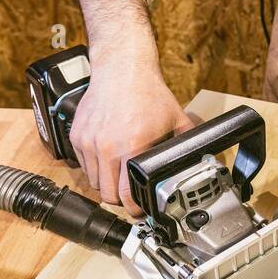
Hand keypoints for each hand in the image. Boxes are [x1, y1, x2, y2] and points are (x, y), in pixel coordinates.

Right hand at [68, 57, 190, 217]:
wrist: (122, 69)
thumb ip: (185, 142)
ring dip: (105, 183)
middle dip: (119, 199)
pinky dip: (94, 167)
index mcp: (132, 147)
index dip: (134, 208)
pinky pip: (83, 164)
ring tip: (118, 175)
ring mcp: (89, 142)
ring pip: (93, 181)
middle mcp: (107, 148)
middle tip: (129, 194)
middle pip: (107, 194)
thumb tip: (199, 158)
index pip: (126, 195)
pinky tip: (107, 158)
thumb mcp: (175, 119)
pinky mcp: (78, 136)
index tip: (139, 210)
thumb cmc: (148, 92)